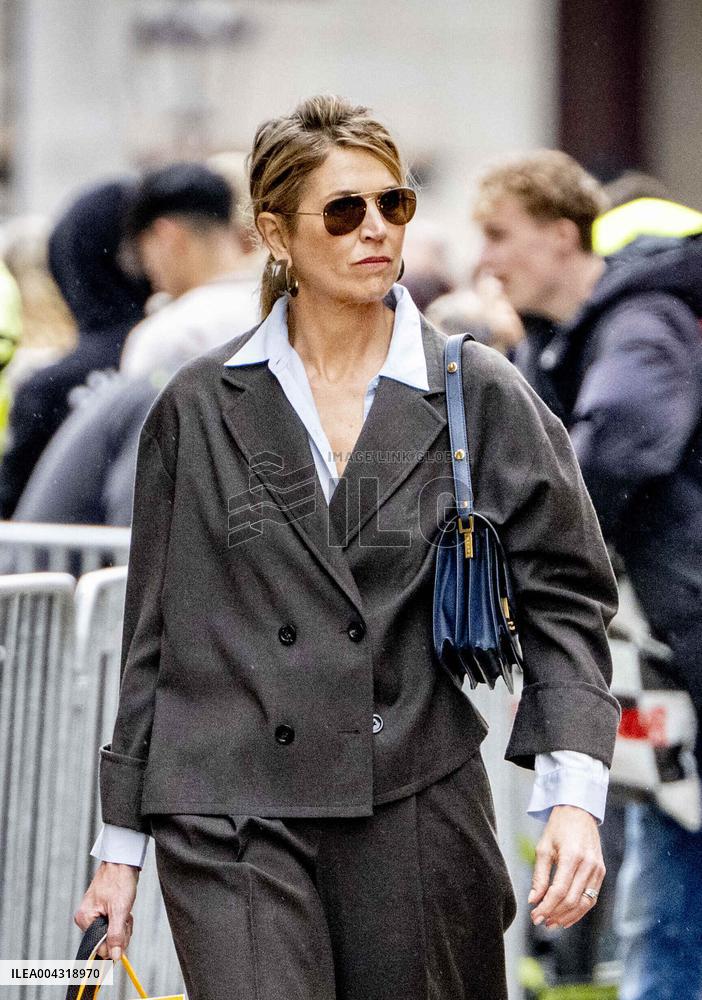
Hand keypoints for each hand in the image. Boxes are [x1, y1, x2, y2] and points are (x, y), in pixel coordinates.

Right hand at [74, 862, 138, 959]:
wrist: (123, 861)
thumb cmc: (119, 881)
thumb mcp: (120, 910)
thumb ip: (116, 935)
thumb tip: (115, 957)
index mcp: (85, 919)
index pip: (99, 947)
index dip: (115, 943)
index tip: (125, 932)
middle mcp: (86, 918)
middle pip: (106, 941)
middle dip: (121, 932)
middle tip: (126, 917)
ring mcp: (94, 915)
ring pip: (112, 933)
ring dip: (123, 925)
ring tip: (126, 911)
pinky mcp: (102, 911)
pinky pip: (114, 925)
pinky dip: (122, 920)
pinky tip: (125, 910)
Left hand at [529, 805, 604, 929]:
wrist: (579, 813)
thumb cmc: (558, 828)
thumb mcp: (543, 848)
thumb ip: (539, 876)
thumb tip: (533, 900)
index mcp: (572, 856)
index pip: (559, 891)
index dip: (546, 907)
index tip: (535, 916)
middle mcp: (588, 865)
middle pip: (572, 900)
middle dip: (554, 914)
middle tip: (540, 921)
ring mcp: (598, 869)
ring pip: (584, 903)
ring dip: (567, 917)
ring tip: (551, 923)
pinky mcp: (601, 872)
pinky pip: (591, 898)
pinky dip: (579, 911)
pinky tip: (566, 917)